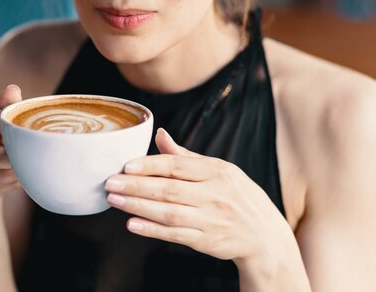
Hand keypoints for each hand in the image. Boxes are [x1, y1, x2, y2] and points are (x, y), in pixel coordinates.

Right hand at [0, 84, 22, 202]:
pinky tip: (22, 173)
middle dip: (13, 155)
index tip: (21, 128)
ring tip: (30, 162)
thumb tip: (13, 89)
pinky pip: (2, 183)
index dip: (4, 124)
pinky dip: (16, 179)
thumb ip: (5, 106)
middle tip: (31, 152)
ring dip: (18, 168)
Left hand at [104, 128, 290, 267]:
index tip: (125, 165)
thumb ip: (186, 156)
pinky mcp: (207, 241)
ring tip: (114, 200)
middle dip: (136, 186)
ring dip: (138, 207)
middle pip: (169, 189)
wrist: (265, 235)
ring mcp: (211, 219)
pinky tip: (132, 224)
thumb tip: (160, 134)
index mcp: (218, 172)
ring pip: (169, 213)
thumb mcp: (220, 171)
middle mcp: (215, 195)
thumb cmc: (237, 197)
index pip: (178, 166)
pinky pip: (175, 235)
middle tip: (110, 183)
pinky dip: (152, 230)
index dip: (150, 165)